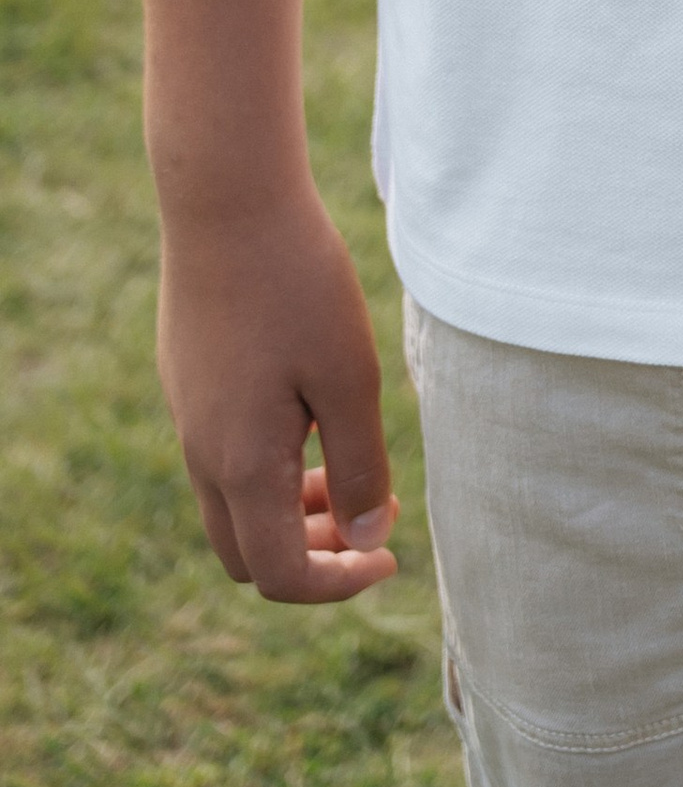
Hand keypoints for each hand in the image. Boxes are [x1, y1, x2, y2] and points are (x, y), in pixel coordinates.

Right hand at [157, 184, 398, 600]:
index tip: (390, 558)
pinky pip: (222, 457)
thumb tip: (365, 541)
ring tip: (350, 464)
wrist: (227, 202)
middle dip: (310, 554)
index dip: (337, 583)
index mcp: (241, 465)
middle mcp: (201, 454)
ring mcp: (187, 418)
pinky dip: (270, 466)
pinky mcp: (188, 384)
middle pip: (246, 554)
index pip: (278, 575)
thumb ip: (358, 466)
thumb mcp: (349, 377)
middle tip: (370, 512)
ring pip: (232, 505)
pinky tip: (314, 413)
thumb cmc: (299, 284)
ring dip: (291, 508)